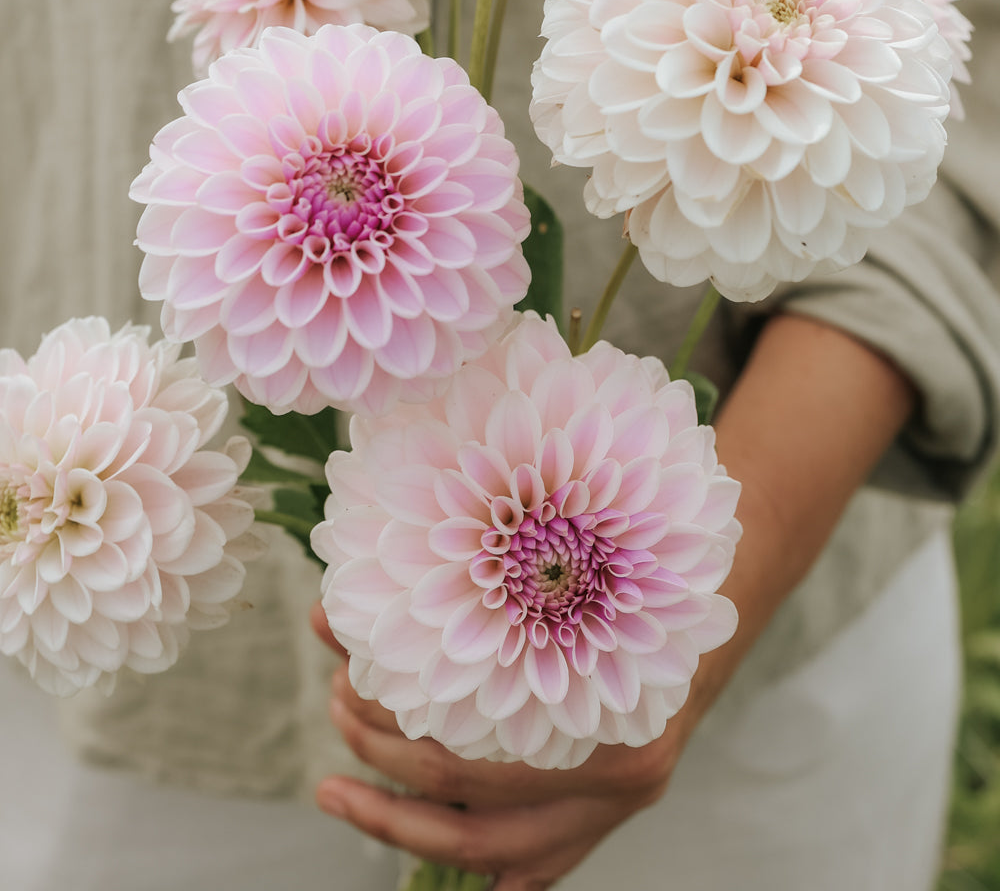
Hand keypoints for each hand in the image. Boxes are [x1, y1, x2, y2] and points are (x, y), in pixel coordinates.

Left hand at [312, 315, 915, 888]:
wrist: (725, 580)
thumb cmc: (641, 546)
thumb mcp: (575, 537)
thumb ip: (488, 554)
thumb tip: (372, 560)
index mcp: (612, 709)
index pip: (472, 753)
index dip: (396, 725)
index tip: (342, 679)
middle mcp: (621, 774)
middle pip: (473, 815)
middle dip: (386, 775)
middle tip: (335, 714)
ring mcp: (619, 800)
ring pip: (496, 851)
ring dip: (405, 825)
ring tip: (339, 786)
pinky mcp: (612, 806)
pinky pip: (544, 860)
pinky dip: (488, 863)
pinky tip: (424, 852)